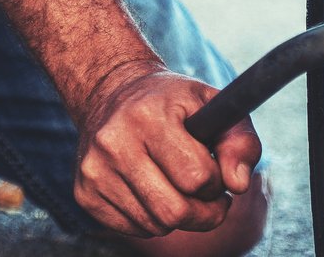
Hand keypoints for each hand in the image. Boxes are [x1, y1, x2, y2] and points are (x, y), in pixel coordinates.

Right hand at [74, 67, 262, 238]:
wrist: (113, 93)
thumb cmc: (171, 103)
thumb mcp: (212, 104)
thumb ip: (239, 141)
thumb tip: (238, 185)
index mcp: (148, 114)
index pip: (197, 176)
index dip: (216, 181)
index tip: (215, 171)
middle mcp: (114, 141)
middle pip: (174, 211)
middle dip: (204, 213)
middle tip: (210, 198)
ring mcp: (94, 169)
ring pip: (154, 225)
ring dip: (179, 217)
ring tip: (180, 189)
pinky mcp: (84, 192)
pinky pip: (133, 230)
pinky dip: (152, 220)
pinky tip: (154, 191)